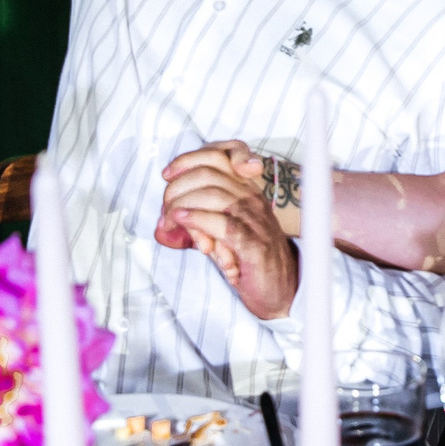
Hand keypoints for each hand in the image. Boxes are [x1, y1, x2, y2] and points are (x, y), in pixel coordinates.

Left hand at [157, 143, 298, 319]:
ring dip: (182, 205)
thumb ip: (199, 223)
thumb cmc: (248, 261)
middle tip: (164, 209)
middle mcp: (253, 199)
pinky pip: (222, 223)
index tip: (167, 174)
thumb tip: (164, 225)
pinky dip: (196, 219)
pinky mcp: (254, 244)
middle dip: (177, 188)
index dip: (188, 160)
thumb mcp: (223, 234)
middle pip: (209, 174)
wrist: (280, 289)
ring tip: (168, 221)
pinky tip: (181, 222)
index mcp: (247, 191)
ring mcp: (255, 220)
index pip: (219, 156)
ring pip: (213, 195)